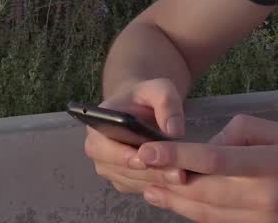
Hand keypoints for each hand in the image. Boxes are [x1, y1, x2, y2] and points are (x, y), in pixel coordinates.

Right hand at [83, 78, 188, 194]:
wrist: (143, 110)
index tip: (144, 159)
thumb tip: (173, 131)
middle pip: (117, 169)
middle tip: (175, 172)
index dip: (121, 155)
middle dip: (147, 172)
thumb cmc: (146, 98)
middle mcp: (98, 150)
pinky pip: (138, 188)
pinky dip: (156, 186)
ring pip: (130, 181)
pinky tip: (175, 181)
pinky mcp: (123, 180)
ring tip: (181, 176)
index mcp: (96, 126)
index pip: (102, 147)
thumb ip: (167, 103)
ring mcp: (110, 168)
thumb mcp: (159, 89)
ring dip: (155, 181)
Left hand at [136, 113, 277, 222]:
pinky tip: (176, 203)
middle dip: (167, 179)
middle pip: (203, 190)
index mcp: (271, 164)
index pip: (215, 158)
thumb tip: (209, 143)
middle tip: (138, 168)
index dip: (177, 155)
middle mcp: (264, 196)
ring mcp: (260, 220)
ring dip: (173, 200)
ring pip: (205, 212)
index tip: (147, 151)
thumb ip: (244, 131)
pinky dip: (193, 214)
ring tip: (149, 187)